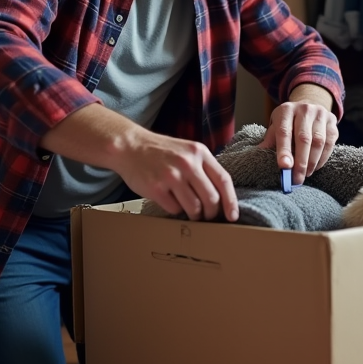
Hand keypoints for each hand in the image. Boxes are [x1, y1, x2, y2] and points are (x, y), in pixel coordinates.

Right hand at [113, 129, 238, 221]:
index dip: (231, 202)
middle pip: (211, 199)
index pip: (224, 180)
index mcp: (199, 152)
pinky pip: (175, 209)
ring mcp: (171, 176)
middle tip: (206, 216)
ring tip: (189, 211)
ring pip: (194, 208)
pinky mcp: (156, 189)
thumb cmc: (161, 152)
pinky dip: (175, 210)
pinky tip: (169, 200)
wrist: (129, 146)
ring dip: (194, 215)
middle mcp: (187, 163)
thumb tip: (220, 197)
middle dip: (211, 213)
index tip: (232, 216)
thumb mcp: (187, 150)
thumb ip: (203, 168)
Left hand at [260, 90, 338, 184]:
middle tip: (297, 179)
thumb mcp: (276, 125)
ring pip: (318, 141)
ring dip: (312, 162)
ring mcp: (320, 114)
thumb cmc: (288, 121)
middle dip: (300, 162)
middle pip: (303, 138)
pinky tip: (316, 167)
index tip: (284, 167)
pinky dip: (323, 158)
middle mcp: (304, 109)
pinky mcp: (332, 122)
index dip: (284, 150)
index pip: (284, 132)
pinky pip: (329, 143)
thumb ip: (270, 140)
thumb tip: (259, 155)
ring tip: (306, 174)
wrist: (308, 105)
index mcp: (286, 110)